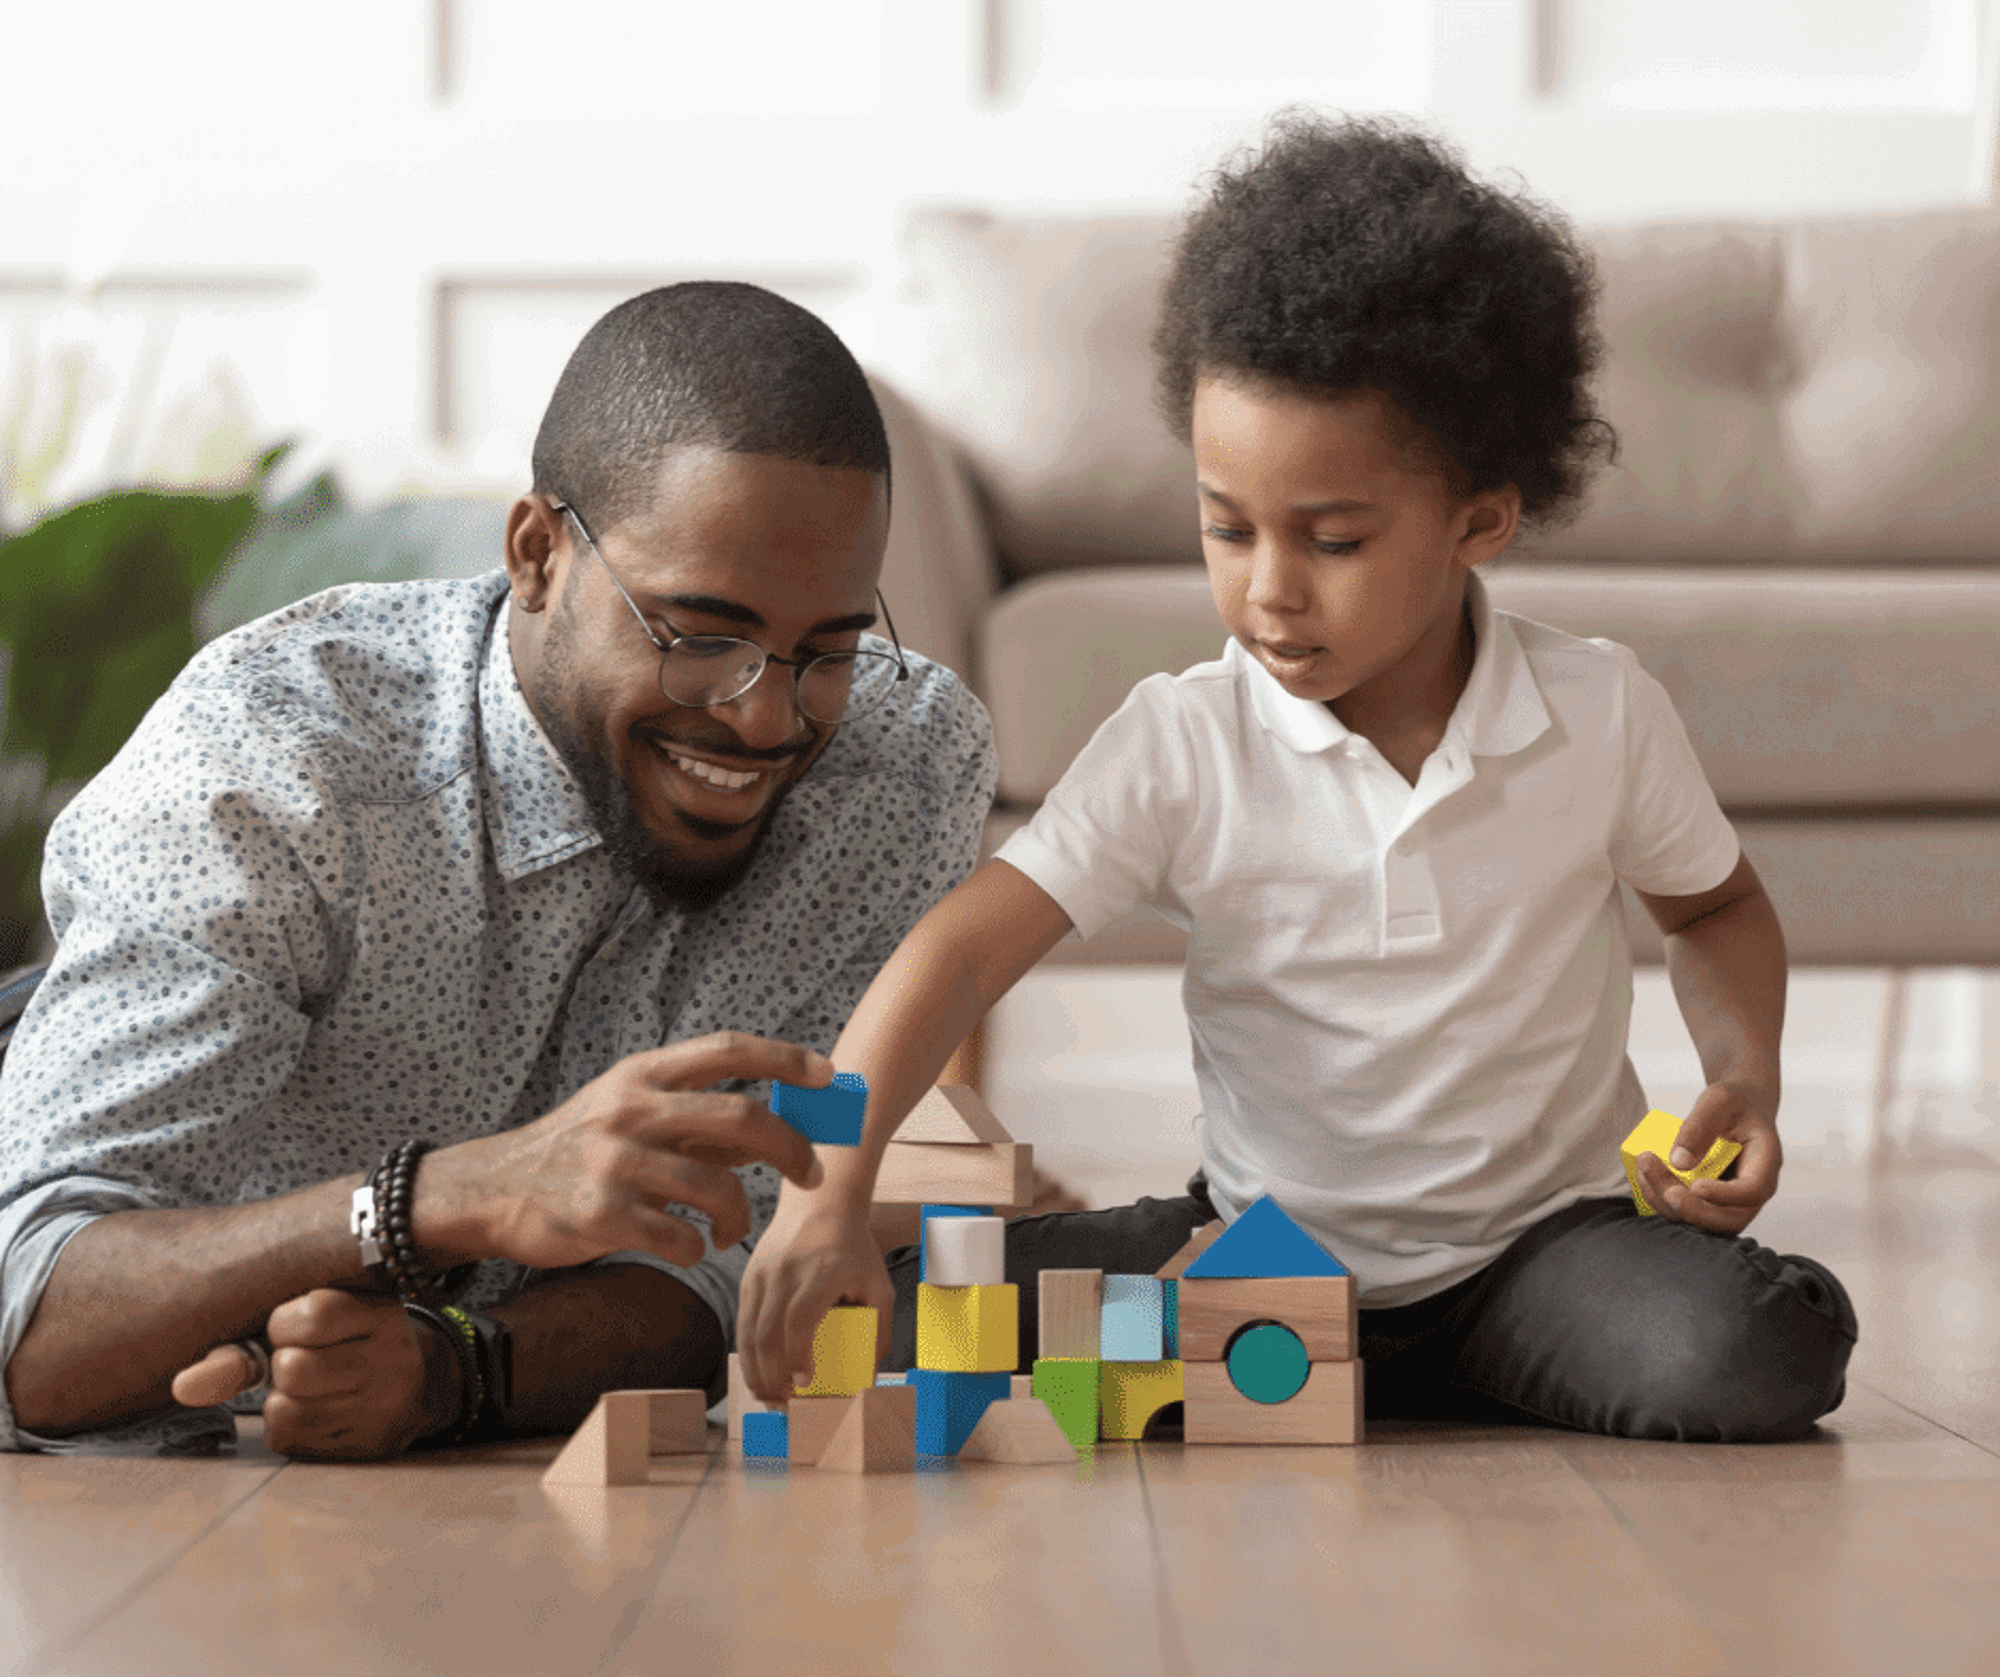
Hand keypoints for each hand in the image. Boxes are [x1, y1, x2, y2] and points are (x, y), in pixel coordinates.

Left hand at [171, 1289, 444, 1459]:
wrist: (418, 1383)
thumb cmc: (348, 1342)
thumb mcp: (315, 1321)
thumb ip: (244, 1347)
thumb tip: (182, 1387)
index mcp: (384, 1313)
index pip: (313, 1314)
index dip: (285, 1324)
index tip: (297, 1326)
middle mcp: (394, 1359)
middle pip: (294, 1368)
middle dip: (284, 1365)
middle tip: (307, 1359)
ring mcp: (387, 1407)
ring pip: (286, 1409)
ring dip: (282, 1400)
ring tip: (311, 1387)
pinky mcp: (371, 1444)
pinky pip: (292, 1440)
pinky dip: (287, 1426)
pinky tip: (314, 1411)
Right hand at [421, 1033, 828, 1272]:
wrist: (493, 1189)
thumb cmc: (579, 1149)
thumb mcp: (630, 1113)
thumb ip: (696, 1120)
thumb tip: (774, 1130)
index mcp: (642, 1076)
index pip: (727, 1049)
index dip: (784, 1058)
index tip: (828, 1075)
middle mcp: (631, 1110)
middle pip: (740, 1117)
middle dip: (792, 1148)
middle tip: (810, 1174)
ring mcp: (615, 1162)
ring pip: (717, 1187)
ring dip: (740, 1217)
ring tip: (731, 1230)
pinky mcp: (601, 1215)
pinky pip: (680, 1237)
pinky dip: (697, 1248)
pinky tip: (689, 1247)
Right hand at [736, 1194, 894, 1404]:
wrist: (821, 1204)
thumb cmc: (854, 1248)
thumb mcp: (879, 1285)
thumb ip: (880, 1330)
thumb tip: (869, 1377)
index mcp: (821, 1272)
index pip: (799, 1320)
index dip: (797, 1357)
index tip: (803, 1384)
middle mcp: (786, 1272)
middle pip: (767, 1333)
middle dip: (771, 1376)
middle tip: (783, 1405)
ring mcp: (762, 1273)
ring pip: (747, 1331)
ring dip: (754, 1370)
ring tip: (768, 1396)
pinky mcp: (749, 1276)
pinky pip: (742, 1320)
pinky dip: (747, 1351)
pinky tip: (758, 1372)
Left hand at [1632, 1080, 1781, 1235]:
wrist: (1738, 1107)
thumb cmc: (1734, 1102)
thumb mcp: (1720, 1100)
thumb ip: (1701, 1125)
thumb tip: (1678, 1162)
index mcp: (1765, 1164)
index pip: (1752, 1191)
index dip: (1724, 1196)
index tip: (1696, 1185)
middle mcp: (1751, 1191)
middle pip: (1728, 1219)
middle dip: (1691, 1209)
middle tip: (1662, 1185)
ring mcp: (1730, 1200)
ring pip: (1703, 1221)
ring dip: (1668, 1202)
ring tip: (1644, 1167)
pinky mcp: (1709, 1200)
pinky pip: (1687, 1211)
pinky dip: (1662, 1199)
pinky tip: (1644, 1174)